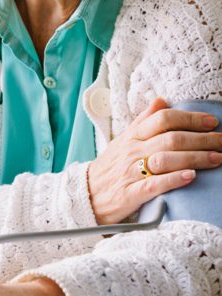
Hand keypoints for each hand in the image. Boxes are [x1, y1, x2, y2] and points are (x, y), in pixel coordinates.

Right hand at [88, 98, 221, 224]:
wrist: (86, 194)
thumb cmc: (110, 167)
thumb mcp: (123, 140)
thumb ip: (143, 121)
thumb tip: (161, 100)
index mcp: (131, 136)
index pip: (162, 119)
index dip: (188, 118)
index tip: (211, 122)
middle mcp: (131, 151)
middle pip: (169, 139)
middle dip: (201, 139)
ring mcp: (130, 172)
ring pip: (165, 159)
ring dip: (195, 158)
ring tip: (217, 158)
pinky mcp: (130, 193)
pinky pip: (154, 185)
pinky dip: (173, 179)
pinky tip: (191, 176)